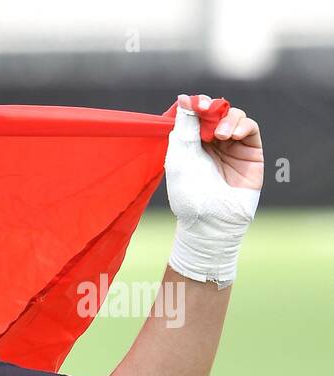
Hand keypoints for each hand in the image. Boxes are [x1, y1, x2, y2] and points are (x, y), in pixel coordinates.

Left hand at [164, 93, 261, 284]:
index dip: (196, 106)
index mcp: (191, 144)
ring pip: (234, 116)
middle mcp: (212, 144)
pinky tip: (231, 136)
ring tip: (220, 135)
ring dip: (227, 119)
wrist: (211, 221)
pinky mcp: (251, 151)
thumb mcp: (181, 157)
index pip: (196, 116)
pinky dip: (242, 125)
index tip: (194, 102)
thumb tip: (184, 98)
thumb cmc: (190, 193)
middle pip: (217, 112)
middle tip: (206, 109)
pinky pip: (250, 128)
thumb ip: (184, 128)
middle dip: (212, 108)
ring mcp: (232, 146)